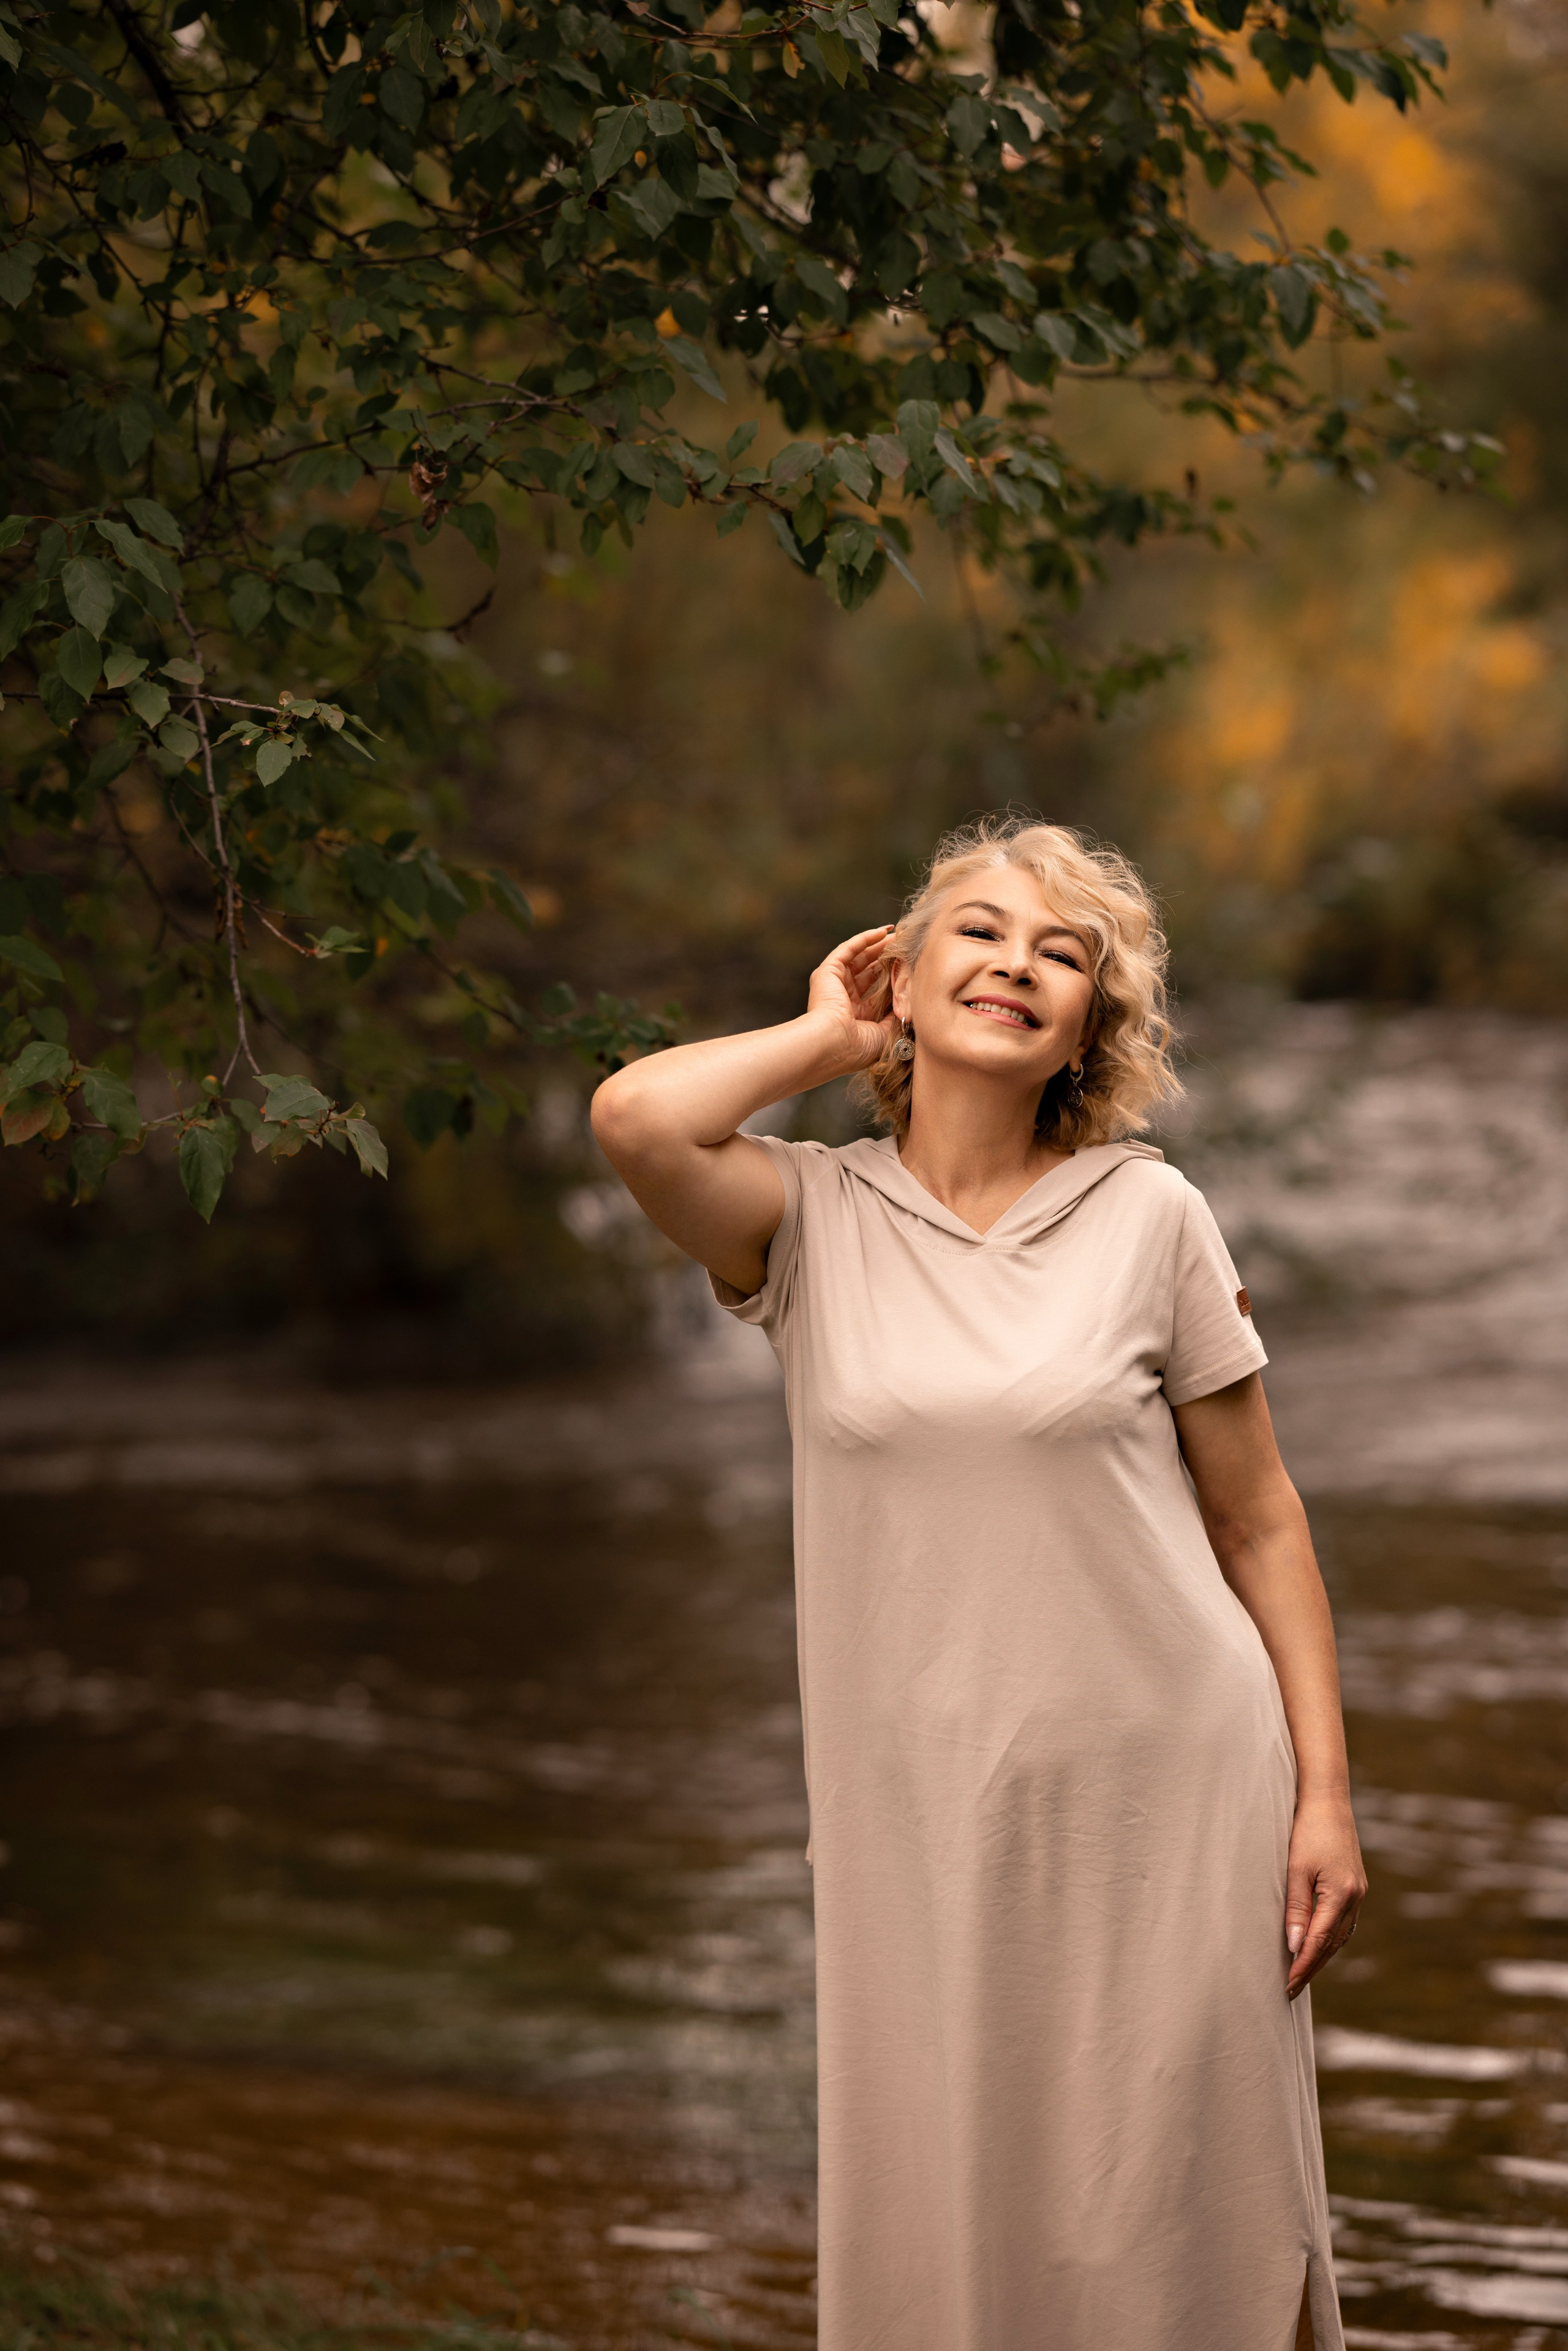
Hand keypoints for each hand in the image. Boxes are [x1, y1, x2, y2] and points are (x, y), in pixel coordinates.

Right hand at [805, 925, 899, 1074]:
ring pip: (858, 957)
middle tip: (905, 946)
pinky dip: (865, 939)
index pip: (875, 990)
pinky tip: (883, 931)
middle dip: (887, 957)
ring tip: (898, 935)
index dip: (892, 977)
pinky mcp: (827, 972)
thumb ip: (895, 1018)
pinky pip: (848, 949)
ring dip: (878, 945)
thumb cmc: (857, 1047)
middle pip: (868, 970)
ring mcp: (833, 984)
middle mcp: (842, 998)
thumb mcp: (884, 1034)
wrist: (832, 1045)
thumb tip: (908, 1006)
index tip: (908, 966)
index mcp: (854, 1015)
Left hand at [1285, 1795, 1366, 1999]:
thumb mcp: (1295, 1868)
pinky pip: (1344, 1923)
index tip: (1287, 1985)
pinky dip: (1330, 1939)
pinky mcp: (1355, 1887)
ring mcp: (1358, 1893)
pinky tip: (1318, 1946)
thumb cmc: (1306, 1830)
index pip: (1319, 1941)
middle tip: (1291, 1989)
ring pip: (1340, 1936)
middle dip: (1311, 1967)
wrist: (1327, 1801)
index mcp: (1341, 1894)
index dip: (1303, 1965)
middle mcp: (1355, 1898)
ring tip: (1301, 1974)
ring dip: (1322, 1956)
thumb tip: (1294, 1947)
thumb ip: (1296, 1908)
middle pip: (1332, 1944)